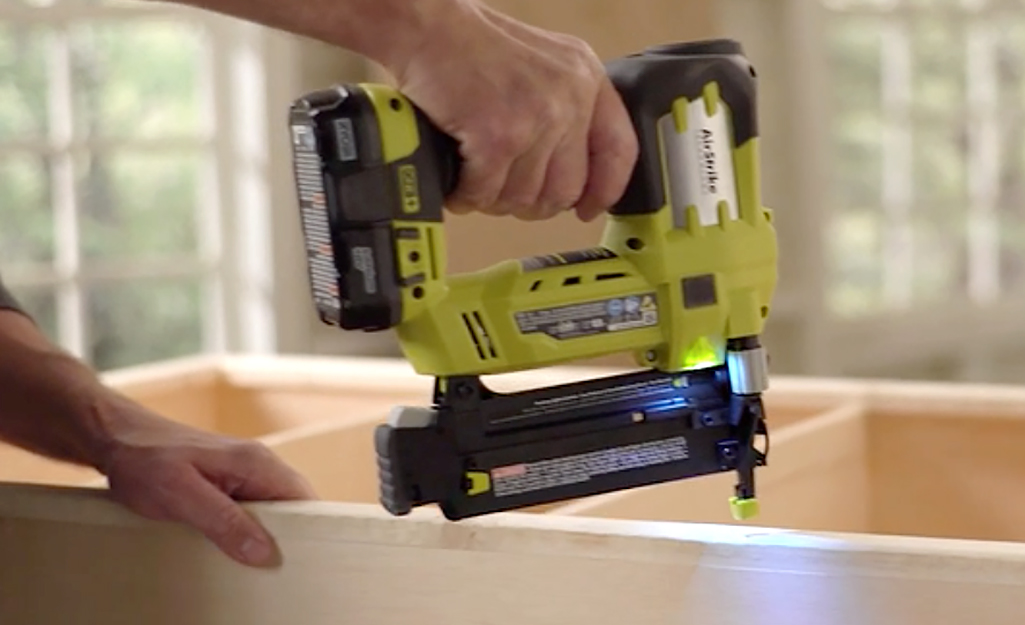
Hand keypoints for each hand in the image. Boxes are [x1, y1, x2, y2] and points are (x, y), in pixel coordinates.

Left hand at [97, 392, 316, 566]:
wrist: (117, 438)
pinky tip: (235, 548)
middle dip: (290, 537)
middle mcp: (258, 464)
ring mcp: (244, 471)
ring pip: (274, 509)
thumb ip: (224, 521)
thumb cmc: (144, 460)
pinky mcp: (229, 481)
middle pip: (294, 506)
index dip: (311, 528)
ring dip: (268, 536)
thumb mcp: (181, 496)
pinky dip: (250, 530)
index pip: (304, 498)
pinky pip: (254, 508)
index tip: (303, 559)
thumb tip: (263, 551)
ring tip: (256, 565)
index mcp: (255, 463)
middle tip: (276, 571)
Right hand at [385, 0, 638, 221]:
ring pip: (523, 198)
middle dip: (530, 203)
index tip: (589, 209)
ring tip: (476, 180)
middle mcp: (569, 99)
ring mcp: (535, 118)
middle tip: (505, 192)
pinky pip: (485, 193)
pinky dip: (466, 195)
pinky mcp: (497, 137)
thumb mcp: (544, 66)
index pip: (619, 150)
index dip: (605, 190)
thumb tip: (570, 175)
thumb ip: (565, 110)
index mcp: (586, 79)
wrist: (429, 28)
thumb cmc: (473, 47)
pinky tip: (457, 182)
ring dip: (493, 200)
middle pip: (565, 190)